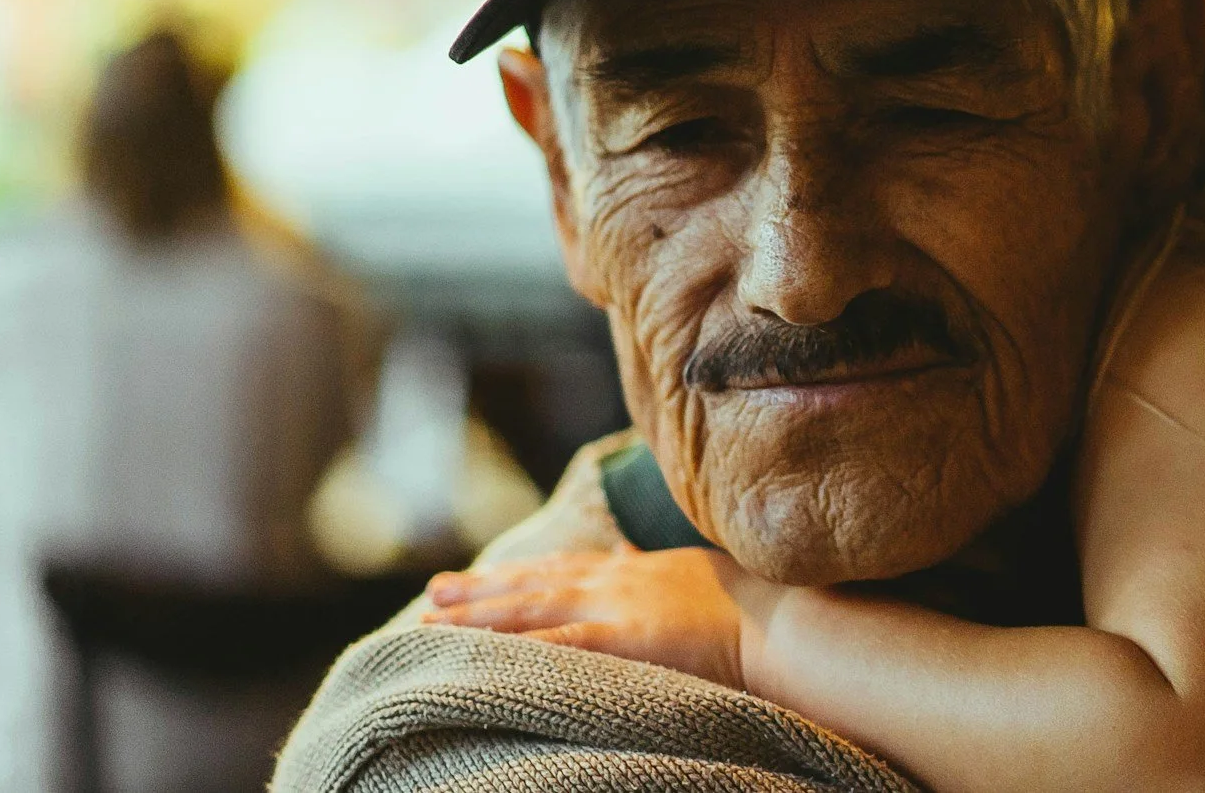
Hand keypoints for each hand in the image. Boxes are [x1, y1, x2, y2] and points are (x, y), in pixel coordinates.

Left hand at [423, 544, 766, 687]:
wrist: (773, 617)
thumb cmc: (745, 600)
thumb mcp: (690, 569)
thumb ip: (649, 564)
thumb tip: (624, 551)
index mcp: (629, 569)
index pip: (558, 568)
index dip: (514, 574)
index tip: (477, 577)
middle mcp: (611, 581)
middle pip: (531, 584)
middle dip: (479, 589)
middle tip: (432, 591)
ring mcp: (611, 607)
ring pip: (528, 609)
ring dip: (478, 614)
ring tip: (431, 618)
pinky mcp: (619, 638)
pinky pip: (554, 645)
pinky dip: (515, 647)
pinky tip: (481, 653)